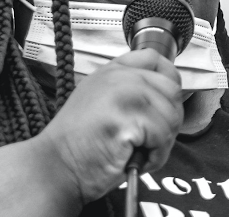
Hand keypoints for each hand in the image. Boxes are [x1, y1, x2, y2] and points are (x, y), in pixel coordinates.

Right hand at [36, 49, 183, 202]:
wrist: (56, 168)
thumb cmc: (80, 146)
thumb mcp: (102, 103)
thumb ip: (131, 91)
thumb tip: (167, 99)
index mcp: (112, 71)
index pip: (157, 60)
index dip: (168, 84)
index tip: (160, 108)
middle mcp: (118, 76)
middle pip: (172, 90)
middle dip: (168, 121)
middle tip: (146, 140)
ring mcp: (123, 93)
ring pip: (172, 115)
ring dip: (161, 142)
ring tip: (135, 150)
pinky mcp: (127, 117)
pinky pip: (163, 136)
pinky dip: (155, 156)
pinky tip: (132, 158)